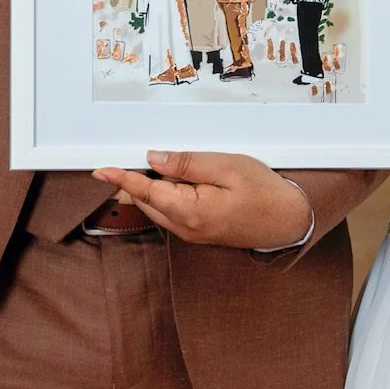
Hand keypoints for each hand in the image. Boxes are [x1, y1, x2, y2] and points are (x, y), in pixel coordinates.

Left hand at [93, 150, 314, 250]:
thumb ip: (188, 163)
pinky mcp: (197, 231)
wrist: (288, 221)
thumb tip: (155, 159)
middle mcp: (185, 228)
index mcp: (190, 212)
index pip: (146, 192)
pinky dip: (168, 194)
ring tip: (173, 166)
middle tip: (140, 155)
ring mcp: (190, 233)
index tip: (101, 170)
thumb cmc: (265, 193)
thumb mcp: (227, 167)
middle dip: (138, 179)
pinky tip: (184, 179)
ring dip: (156, 186)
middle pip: (147, 200)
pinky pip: (171, 211)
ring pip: (158, 206)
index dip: (122, 178)